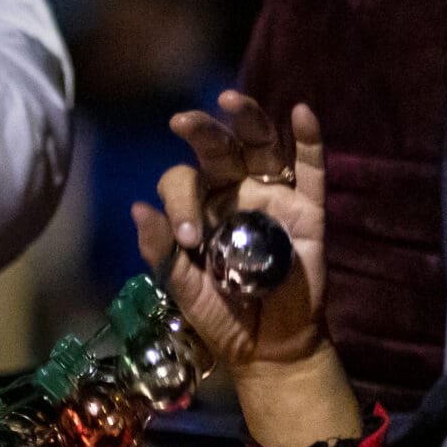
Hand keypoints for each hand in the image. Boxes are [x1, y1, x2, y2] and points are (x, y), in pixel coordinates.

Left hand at [132, 101, 360, 446]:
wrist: (267, 346)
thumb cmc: (221, 315)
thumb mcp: (183, 287)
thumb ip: (163, 251)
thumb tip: (137, 209)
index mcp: (199, 207)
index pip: (184, 184)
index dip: (182, 204)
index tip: (191, 240)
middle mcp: (235, 193)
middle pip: (220, 150)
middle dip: (202, 133)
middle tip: (182, 121)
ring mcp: (273, 197)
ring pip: (262, 147)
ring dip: (249, 120)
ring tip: (232, 101)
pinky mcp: (309, 209)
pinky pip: (310, 169)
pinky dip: (308, 140)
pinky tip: (301, 112)